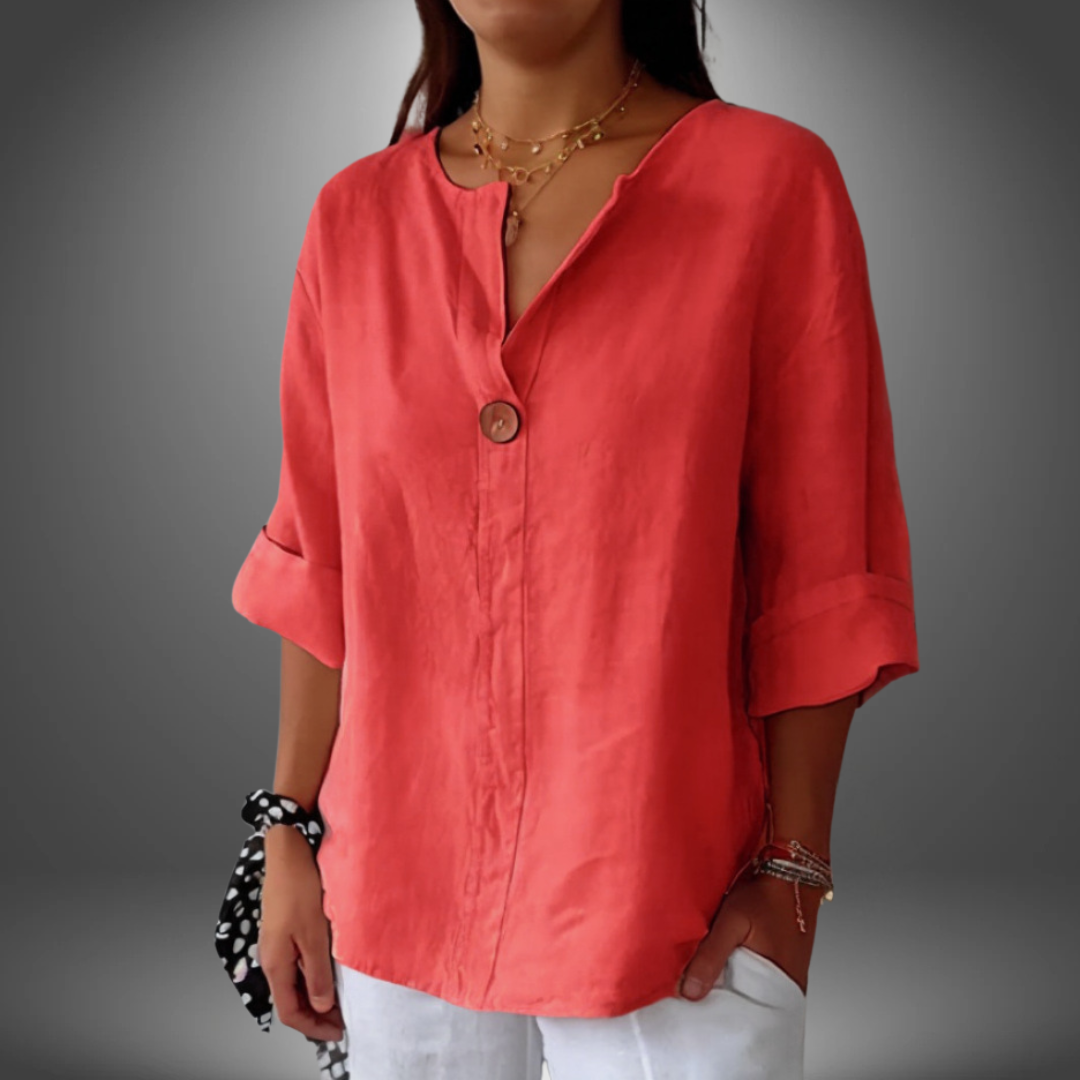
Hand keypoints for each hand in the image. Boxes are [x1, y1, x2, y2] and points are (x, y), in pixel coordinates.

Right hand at [258, 824, 344, 1041]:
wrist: (288, 852)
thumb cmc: (299, 888)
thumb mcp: (314, 935)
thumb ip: (316, 973)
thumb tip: (320, 1005)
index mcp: (275, 964)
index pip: (290, 1012)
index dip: (314, 1028)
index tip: (339, 1031)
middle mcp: (272, 958)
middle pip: (291, 1000)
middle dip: (316, 1015)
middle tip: (343, 1019)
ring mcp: (278, 945)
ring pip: (295, 983)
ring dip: (316, 995)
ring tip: (341, 999)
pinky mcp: (285, 932)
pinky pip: (298, 964)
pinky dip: (313, 975)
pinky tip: (331, 971)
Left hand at [677, 870, 821, 999]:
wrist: (791, 874)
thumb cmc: (765, 895)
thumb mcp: (732, 920)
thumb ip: (711, 955)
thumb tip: (689, 993)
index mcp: (778, 986)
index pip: (742, 1016)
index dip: (715, 1013)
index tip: (690, 1009)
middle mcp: (787, 988)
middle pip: (747, 1008)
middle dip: (721, 1004)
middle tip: (693, 997)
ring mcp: (786, 978)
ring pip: (751, 994)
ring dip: (730, 989)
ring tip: (704, 984)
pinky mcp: (783, 966)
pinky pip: (758, 981)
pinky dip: (740, 977)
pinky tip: (723, 968)